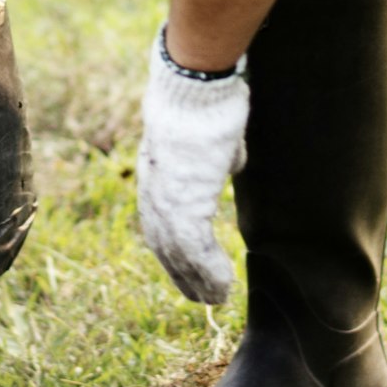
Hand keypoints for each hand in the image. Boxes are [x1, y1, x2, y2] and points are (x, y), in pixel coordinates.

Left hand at [136, 30, 251, 304]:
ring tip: (216, 300)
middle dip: (183, 275)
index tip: (188, 268)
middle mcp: (154, 192)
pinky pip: (195, 251)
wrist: (194, 86)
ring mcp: (166, 200)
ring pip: (178, 254)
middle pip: (164, 246)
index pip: (161, 222)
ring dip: (198, 280)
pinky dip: (209, 272)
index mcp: (156, 174)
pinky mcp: (184, 204)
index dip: (174, 249)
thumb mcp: (211, 134)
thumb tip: (232, 163)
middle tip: (202, 298)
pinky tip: (223, 287)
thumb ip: (217, 156)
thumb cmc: (207, 100)